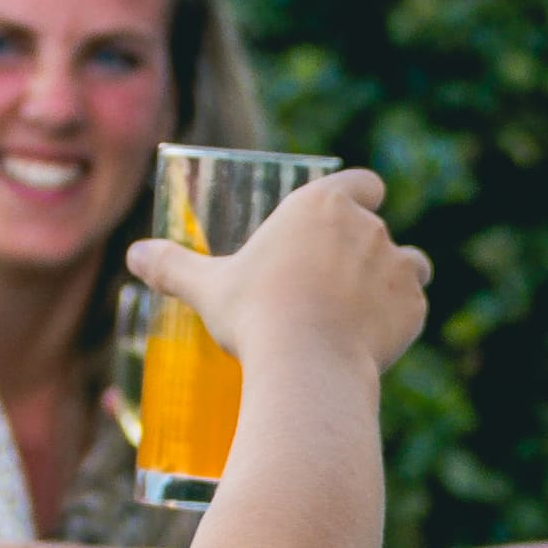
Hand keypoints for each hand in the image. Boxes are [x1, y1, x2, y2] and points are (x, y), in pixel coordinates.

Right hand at [117, 165, 428, 405]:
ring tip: (362, 309)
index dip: (359, 196)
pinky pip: (414, 307)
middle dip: (363, 250)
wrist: (305, 365)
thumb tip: (133, 254)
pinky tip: (375, 341)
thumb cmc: (254, 315)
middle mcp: (367, 226)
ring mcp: (398, 265)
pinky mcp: (414, 307)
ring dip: (394, 279)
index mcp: (322, 205)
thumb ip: (172, 266)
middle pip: (379, 227)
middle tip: (331, 283)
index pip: (362, 183)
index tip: (347, 216)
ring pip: (410, 263)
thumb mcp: (206, 288)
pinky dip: (399, 321)